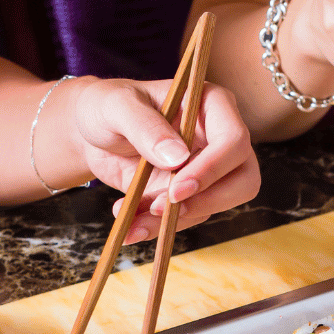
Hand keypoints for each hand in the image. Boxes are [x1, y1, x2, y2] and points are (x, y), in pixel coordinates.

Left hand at [70, 77, 259, 241]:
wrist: (90, 133)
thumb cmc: (106, 106)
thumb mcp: (117, 107)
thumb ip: (145, 126)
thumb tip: (178, 157)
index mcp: (211, 104)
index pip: (234, 140)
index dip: (212, 169)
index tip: (176, 189)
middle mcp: (217, 138)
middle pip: (243, 180)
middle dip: (207, 202)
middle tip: (162, 209)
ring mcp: (206, 170)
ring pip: (212, 207)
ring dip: (174, 221)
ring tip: (132, 220)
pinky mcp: (188, 194)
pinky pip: (186, 218)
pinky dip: (158, 229)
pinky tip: (131, 227)